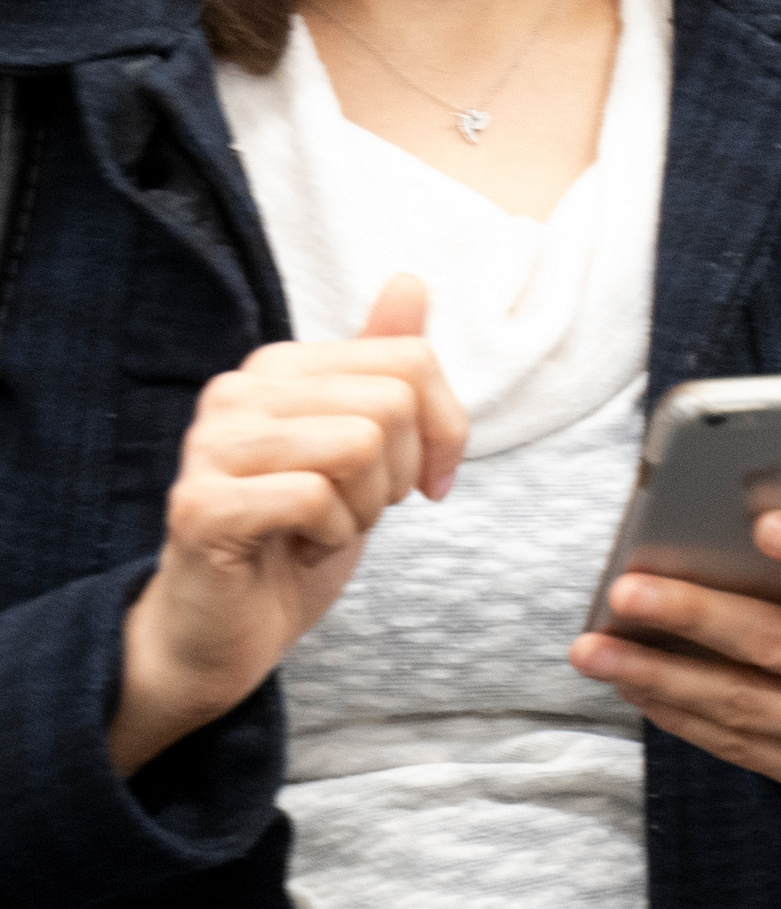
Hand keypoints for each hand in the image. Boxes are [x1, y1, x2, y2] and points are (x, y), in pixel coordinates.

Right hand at [114, 274, 468, 775]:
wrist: (226, 628)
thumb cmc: (298, 540)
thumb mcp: (361, 451)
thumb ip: (382, 369)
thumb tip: (411, 280)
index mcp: (281, 370)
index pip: (411, 360)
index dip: (447, 431)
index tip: (428, 482)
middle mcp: (239, 391)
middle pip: (391, 403)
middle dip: (403, 475)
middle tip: (361, 511)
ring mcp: (214, 445)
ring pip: (357, 445)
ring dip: (365, 509)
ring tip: (324, 529)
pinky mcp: (205, 504)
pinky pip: (315, 498)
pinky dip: (332, 538)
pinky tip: (298, 549)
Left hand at [571, 514, 780, 843]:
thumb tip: (699, 533)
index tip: (765, 525)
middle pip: (778, 645)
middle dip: (693, 617)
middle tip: (624, 593)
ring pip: (743, 706)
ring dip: (659, 678)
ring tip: (595, 652)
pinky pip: (737, 745)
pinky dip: (677, 713)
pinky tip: (632, 685)